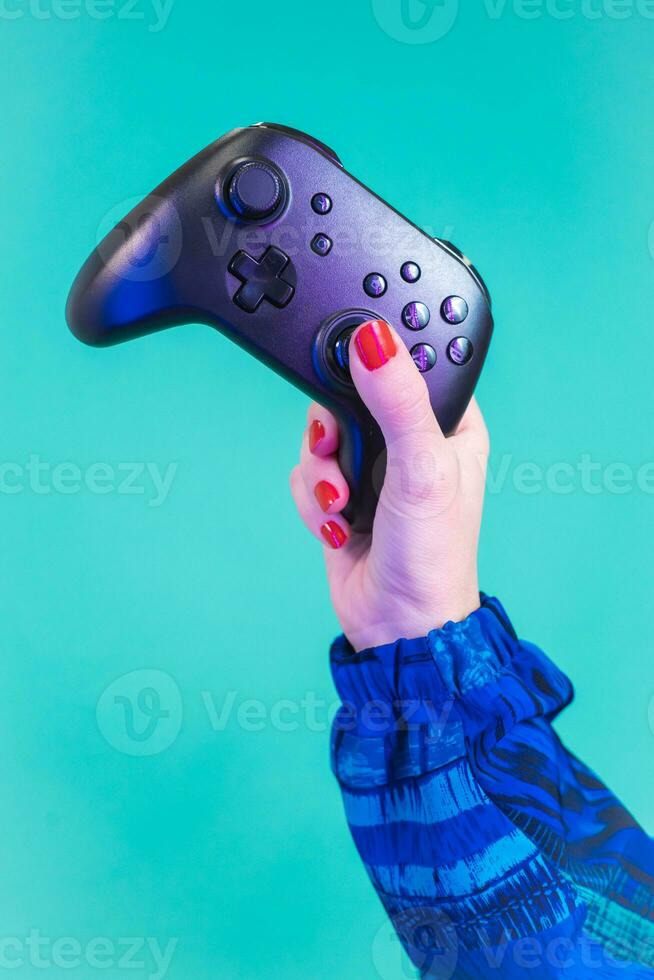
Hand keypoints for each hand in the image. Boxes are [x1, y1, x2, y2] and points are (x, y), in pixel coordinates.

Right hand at [290, 319, 488, 651]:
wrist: (398, 626)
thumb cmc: (432, 555)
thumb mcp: (422, 468)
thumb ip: (398, 400)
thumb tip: (372, 340)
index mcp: (449, 422)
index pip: (412, 362)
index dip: (381, 359)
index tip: (354, 368)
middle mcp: (409, 440)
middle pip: (351, 393)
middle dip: (334, 429)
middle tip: (337, 448)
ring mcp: (372, 468)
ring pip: (321, 434)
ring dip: (322, 473)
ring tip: (342, 505)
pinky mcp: (340, 495)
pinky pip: (306, 474)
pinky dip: (313, 501)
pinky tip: (339, 529)